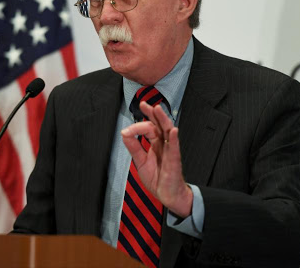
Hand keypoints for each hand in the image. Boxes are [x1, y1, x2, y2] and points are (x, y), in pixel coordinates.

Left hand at [121, 102, 192, 217]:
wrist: (168, 195)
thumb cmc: (157, 178)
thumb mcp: (140, 161)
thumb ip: (134, 147)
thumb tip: (124, 132)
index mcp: (156, 144)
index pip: (149, 128)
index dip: (139, 124)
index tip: (128, 129)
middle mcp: (164, 145)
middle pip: (159, 125)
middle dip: (153, 114)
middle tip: (145, 104)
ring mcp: (170, 151)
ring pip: (168, 132)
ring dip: (163, 120)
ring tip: (158, 109)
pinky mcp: (175, 161)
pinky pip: (175, 149)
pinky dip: (174, 139)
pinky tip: (172, 130)